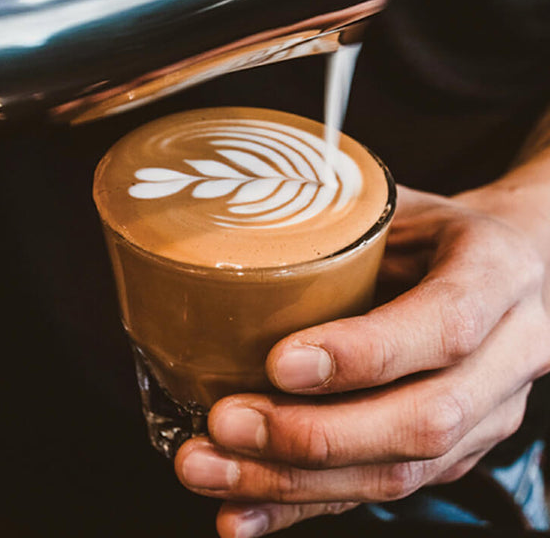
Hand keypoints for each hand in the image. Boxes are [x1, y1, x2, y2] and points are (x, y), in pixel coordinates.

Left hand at [175, 184, 549, 537]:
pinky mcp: (455, 451)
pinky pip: (381, 488)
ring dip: (294, 482)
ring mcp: (486, 414)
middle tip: (226, 423)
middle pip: (424, 421)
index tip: (279, 363)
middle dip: (315, 435)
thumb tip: (245, 240)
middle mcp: (508, 355)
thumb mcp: (403, 207)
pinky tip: (243, 513)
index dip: (366, 353)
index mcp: (498, 275)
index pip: (447, 324)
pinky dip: (304, 507)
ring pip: (399, 472)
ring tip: (208, 468)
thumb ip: (344, 225)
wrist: (504, 270)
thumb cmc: (436, 230)